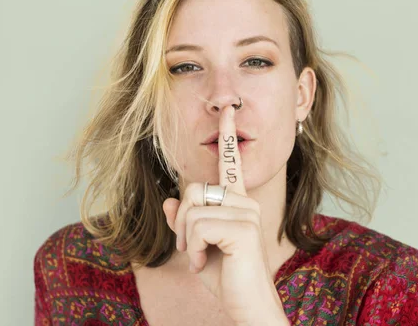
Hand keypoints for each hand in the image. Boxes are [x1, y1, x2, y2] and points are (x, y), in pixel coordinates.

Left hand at [163, 105, 287, 324]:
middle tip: (193, 249)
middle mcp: (244, 201)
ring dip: (187, 239)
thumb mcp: (197, 247)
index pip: (230, 163)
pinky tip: (205, 264)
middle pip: (194, 190)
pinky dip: (194, 249)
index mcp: (237, 201)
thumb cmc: (226, 277)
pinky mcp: (243, 228)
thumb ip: (185, 222)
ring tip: (201, 258)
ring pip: (193, 208)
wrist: (247, 306)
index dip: (228, 137)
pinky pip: (198, 226)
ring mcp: (247, 212)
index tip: (228, 111)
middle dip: (183, 222)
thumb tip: (171, 200)